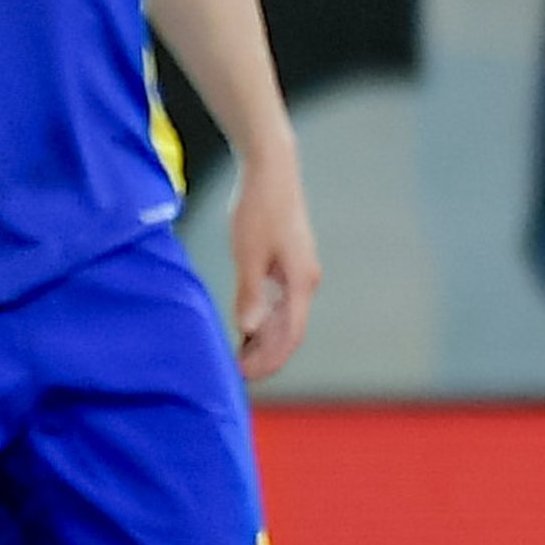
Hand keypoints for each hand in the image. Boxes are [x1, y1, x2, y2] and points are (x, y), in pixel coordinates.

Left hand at [225, 145, 321, 381]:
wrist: (271, 169)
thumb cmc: (258, 208)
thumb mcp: (248, 252)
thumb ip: (250, 292)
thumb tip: (249, 329)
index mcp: (301, 282)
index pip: (291, 335)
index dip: (269, 360)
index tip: (244, 375)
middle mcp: (306, 281)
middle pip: (291, 331)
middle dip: (266, 355)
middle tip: (237, 372)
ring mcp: (299, 272)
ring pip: (286, 318)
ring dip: (265, 339)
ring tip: (239, 354)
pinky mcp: (289, 263)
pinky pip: (281, 302)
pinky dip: (265, 319)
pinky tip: (246, 326)